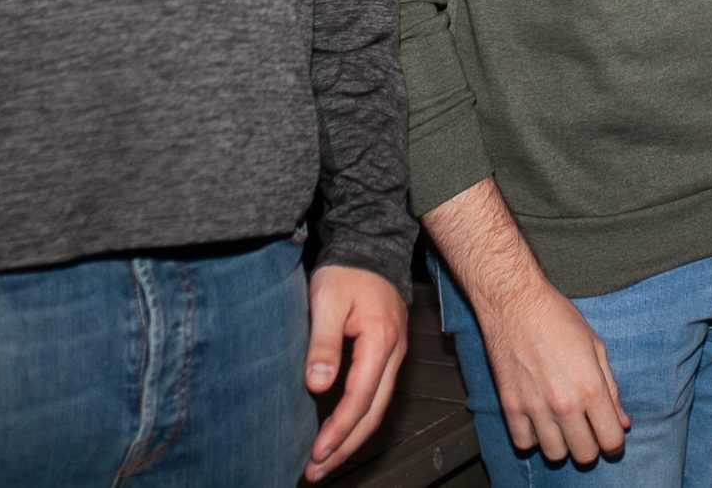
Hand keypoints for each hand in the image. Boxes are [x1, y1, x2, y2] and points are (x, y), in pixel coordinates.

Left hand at [304, 266, 408, 479]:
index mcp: (380, 341)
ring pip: (377, 407)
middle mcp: (394, 353)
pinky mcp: (387, 353)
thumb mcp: (326, 301)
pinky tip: (339, 429)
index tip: (316, 453)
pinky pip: (376, 394)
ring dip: (352, 437)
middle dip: (346, 446)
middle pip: (373, 412)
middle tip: (317, 470)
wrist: (370, 246)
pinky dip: (358, 417)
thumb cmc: (347, 271)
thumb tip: (318, 386)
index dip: (338, 430)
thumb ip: (323, 344)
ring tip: (325, 459)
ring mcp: (394, 354)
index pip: (360, 398)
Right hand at [475, 279, 628, 466]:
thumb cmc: (559, 318)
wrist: (515, 303)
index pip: (611, 441)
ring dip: (562, 445)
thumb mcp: (596, 347)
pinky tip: (538, 421)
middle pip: (585, 455)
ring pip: (555, 455)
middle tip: (586, 431)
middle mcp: (564, 403)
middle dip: (591, 446)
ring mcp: (535, 407)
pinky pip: (524, 444)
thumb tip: (623, 422)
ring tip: (562, 426)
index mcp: (591, 387)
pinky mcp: (510, 406)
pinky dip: (532, 439)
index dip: (614, 442)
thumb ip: (611, 390)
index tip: (609, 436)